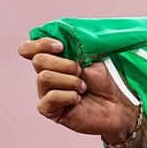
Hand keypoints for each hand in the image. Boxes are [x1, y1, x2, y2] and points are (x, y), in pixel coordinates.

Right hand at [18, 38, 138, 137]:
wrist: (118, 104)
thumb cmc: (106, 81)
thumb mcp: (91, 57)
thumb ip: (73, 46)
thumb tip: (59, 37)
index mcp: (53, 60)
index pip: (28, 49)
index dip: (40, 44)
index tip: (60, 46)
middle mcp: (46, 75)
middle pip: (38, 61)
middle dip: (64, 64)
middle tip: (81, 72)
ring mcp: (46, 93)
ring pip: (44, 78)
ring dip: (70, 81)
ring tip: (84, 87)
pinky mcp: (49, 110)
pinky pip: (50, 98)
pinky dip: (68, 96)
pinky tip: (79, 99)